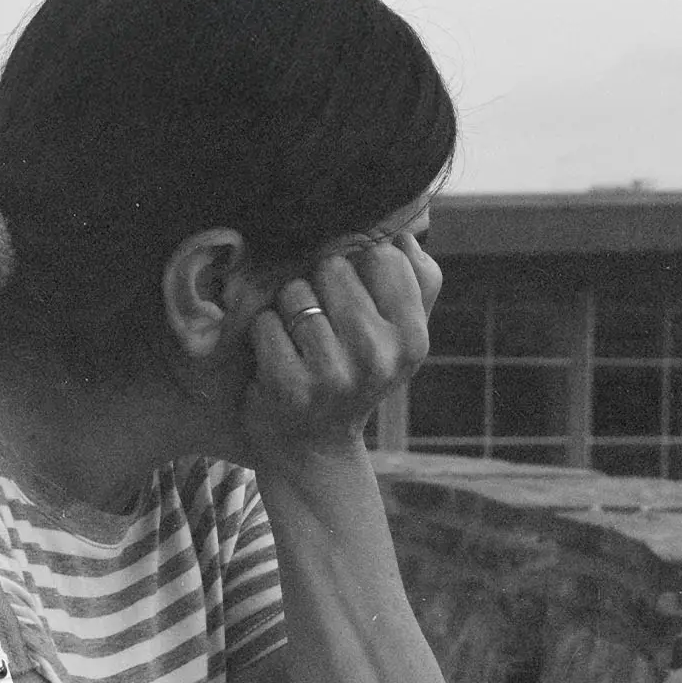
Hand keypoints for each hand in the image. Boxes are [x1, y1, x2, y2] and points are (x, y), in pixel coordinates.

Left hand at [242, 232, 440, 470]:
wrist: (315, 446)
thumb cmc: (357, 374)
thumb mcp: (401, 335)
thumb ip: (416, 281)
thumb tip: (405, 235)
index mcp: (413, 338)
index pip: (382, 256)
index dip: (361, 266)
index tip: (356, 296)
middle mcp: (378, 356)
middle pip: (333, 267)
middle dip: (320, 286)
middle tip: (324, 324)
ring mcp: (333, 374)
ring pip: (295, 292)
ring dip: (289, 310)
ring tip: (300, 342)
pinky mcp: (288, 387)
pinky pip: (265, 323)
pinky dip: (264, 334)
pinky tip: (278, 358)